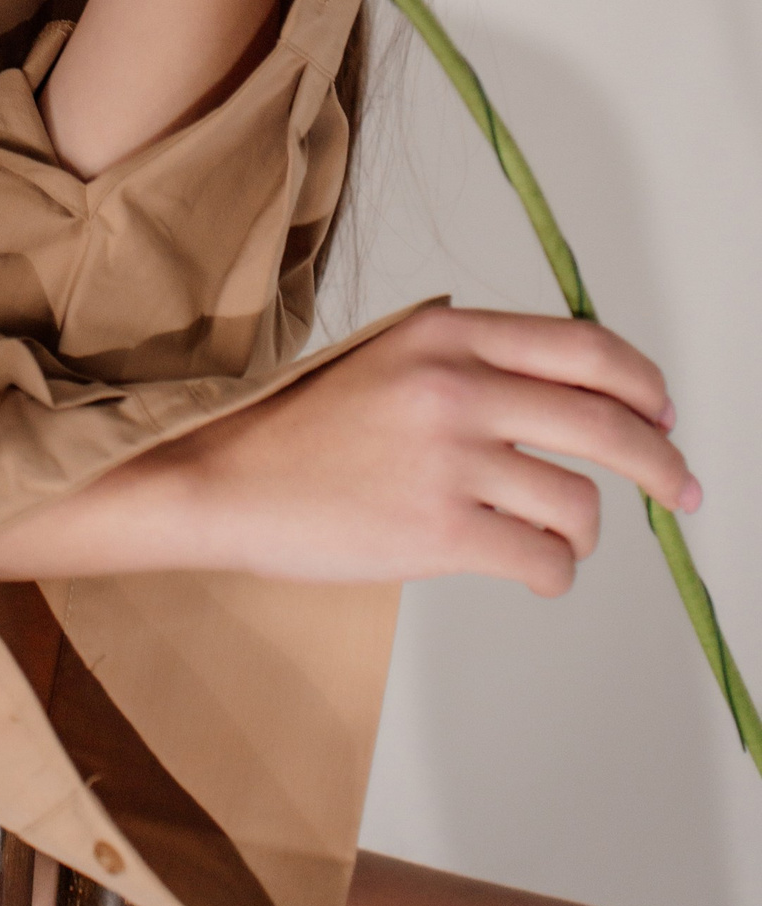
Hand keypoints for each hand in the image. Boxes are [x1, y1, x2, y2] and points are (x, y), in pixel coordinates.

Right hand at [0, 307, 700, 596]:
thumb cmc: (302, 428)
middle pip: (606, 424)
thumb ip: (469, 364)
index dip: (642, 384)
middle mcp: (455, 386)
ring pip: (579, 506)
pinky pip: (544, 561)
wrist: (223, 478)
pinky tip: (522, 564)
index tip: (665, 413)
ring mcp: (449, 459)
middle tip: (682, 489)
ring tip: (549, 537)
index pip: (584, 347)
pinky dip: (548, 571)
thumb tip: (569, 395)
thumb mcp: (387, 359)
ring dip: (579, 531)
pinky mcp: (440, 530)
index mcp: (445, 333)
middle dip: (663, 464)